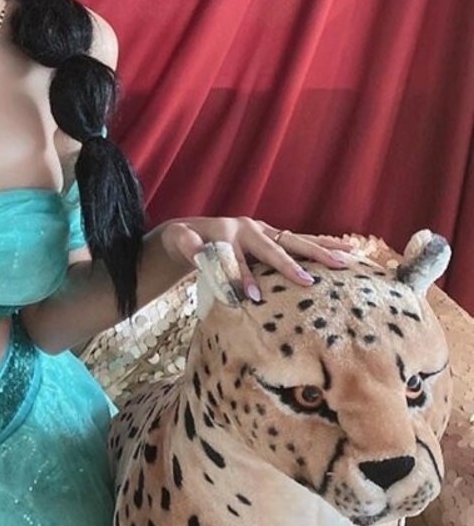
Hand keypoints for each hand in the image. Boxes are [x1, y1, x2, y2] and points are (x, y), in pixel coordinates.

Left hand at [158, 216, 355, 301]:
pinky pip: (301, 241)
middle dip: (292, 264)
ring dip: (321, 249)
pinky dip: (322, 244)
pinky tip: (346, 251)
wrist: (192, 230)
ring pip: (296, 240)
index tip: (254, 297)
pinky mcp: (273, 235)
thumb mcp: (178, 240)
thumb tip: (196, 253)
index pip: (239, 259)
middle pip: (275, 246)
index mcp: (229, 232)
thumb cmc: (185, 240)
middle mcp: (250, 228)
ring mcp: (264, 230)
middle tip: (309, 282)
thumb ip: (186, 244)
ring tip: (348, 256)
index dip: (244, 278)